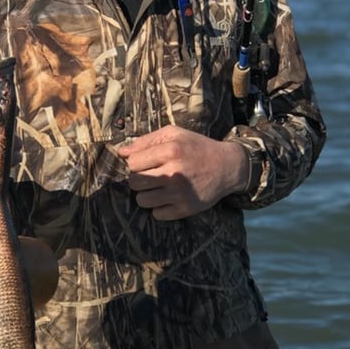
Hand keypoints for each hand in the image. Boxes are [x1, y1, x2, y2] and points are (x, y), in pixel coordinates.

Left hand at [117, 125, 248, 219]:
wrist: (227, 166)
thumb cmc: (197, 147)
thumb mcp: (174, 134)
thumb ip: (146, 140)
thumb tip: (122, 152)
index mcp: (170, 151)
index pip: (132, 163)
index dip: (136, 163)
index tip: (145, 163)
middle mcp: (174, 173)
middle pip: (134, 183)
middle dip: (138, 179)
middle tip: (149, 176)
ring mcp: (180, 193)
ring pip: (142, 201)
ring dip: (146, 195)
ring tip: (157, 188)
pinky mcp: (186, 209)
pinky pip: (157, 214)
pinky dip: (159, 208)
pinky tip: (168, 198)